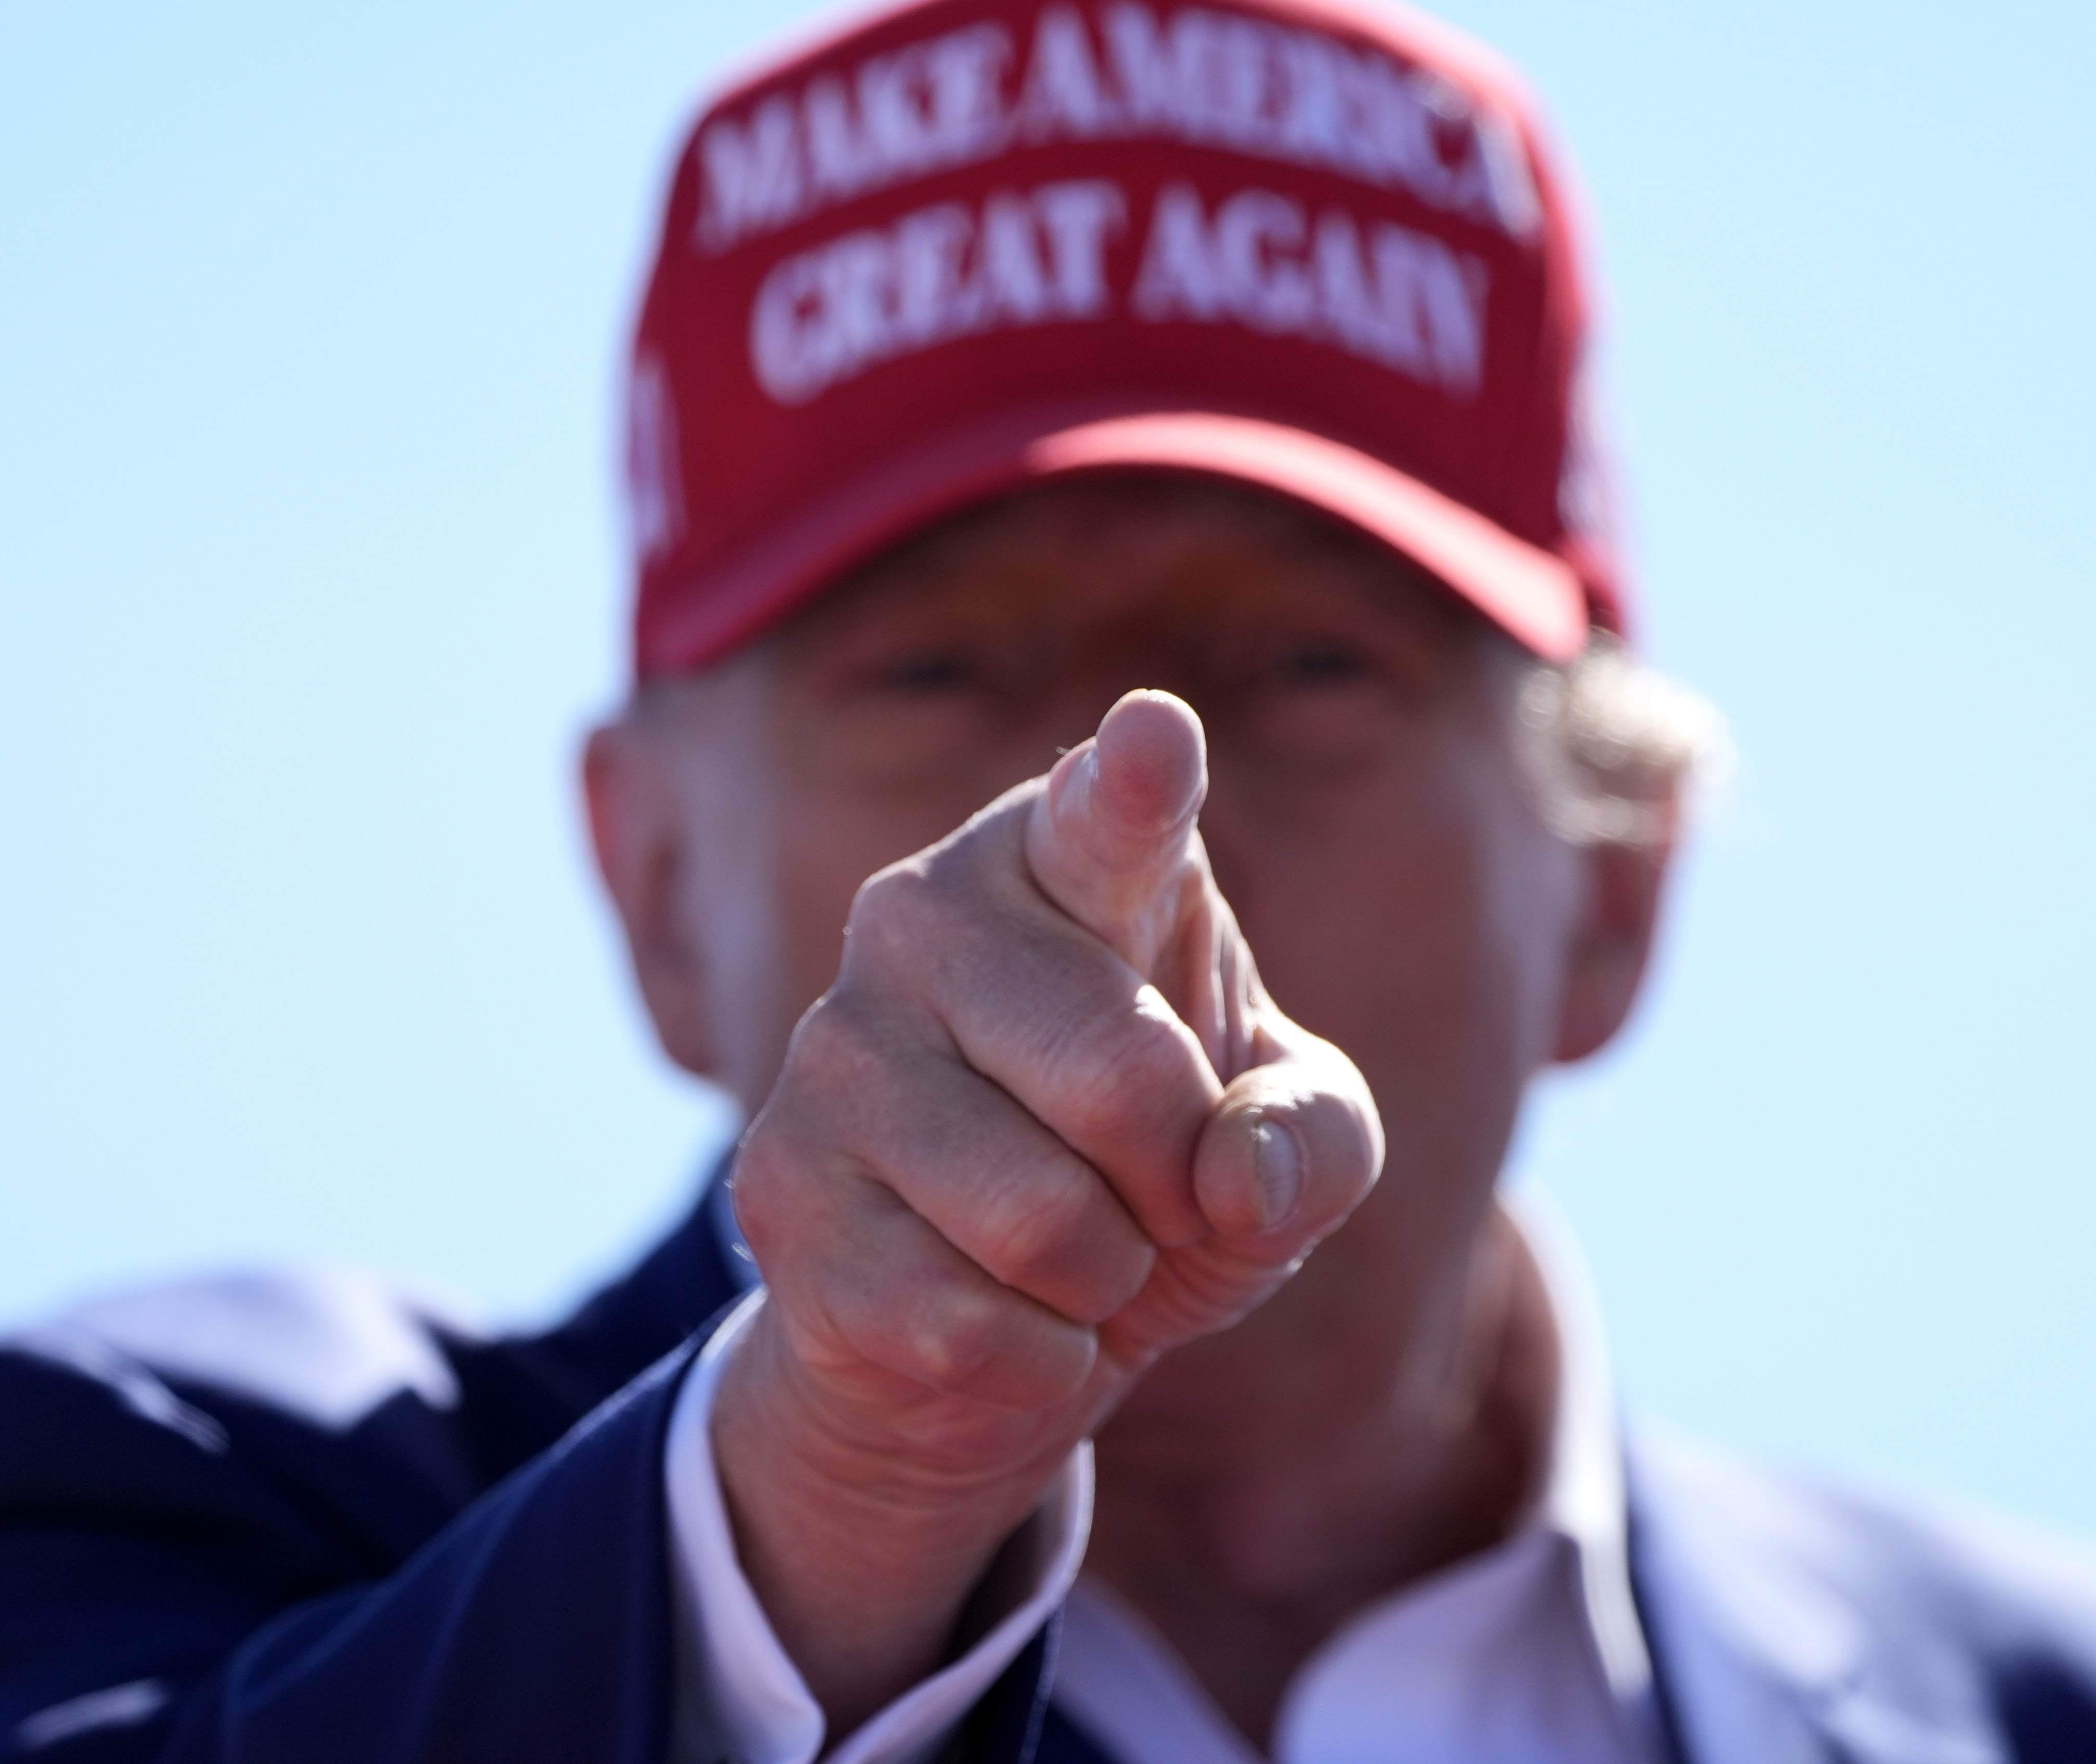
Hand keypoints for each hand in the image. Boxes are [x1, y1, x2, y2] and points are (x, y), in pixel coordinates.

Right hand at [714, 690, 1383, 1732]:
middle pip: (1126, 1078)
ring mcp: (832, 1052)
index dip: (1136, 781)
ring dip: (1104, 1278)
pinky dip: (1033, 1360)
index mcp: (1055, 860)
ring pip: (1045, 1220)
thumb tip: (1239, 1177)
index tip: (1157, 735)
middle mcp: (918, 917)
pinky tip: (997, 1321)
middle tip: (1150, 1193)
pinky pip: (965, 1322)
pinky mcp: (778, 1194)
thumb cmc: (1151, 1177)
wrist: (983, 1332)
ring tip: (1069, 1254)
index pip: (1105, 816)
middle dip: (1178, 1183)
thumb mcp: (1283, 1144)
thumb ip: (1317, 1135)